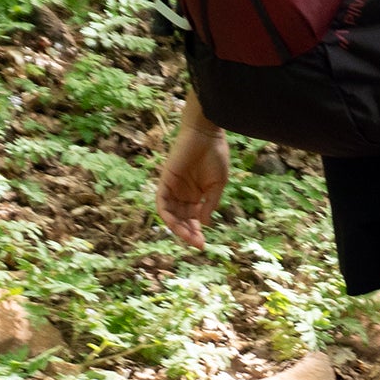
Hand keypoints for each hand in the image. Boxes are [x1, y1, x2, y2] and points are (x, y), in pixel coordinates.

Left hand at [157, 120, 230, 246]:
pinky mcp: (165, 181)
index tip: (203, 245)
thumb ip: (210, 204)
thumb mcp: (218, 184)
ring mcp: (173, 189)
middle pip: (181, 220)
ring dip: (178, 228)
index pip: (193, 220)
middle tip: (197, 244)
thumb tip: (204, 224)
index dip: (196, 233)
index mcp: (196, 196)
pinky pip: (161, 203)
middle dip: (188, 234)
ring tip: (188, 237)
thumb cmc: (215, 156)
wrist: (206, 135)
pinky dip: (167, 215)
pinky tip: (176, 224)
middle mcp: (182, 195)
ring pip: (170, 215)